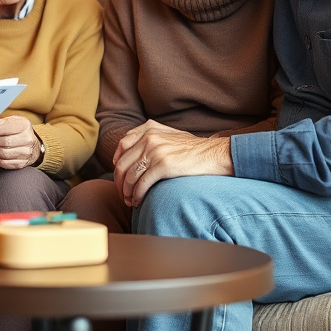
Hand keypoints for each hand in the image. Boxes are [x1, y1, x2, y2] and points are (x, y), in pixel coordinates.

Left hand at [0, 116, 40, 169]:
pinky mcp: (23, 163)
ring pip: (5, 154)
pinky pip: (7, 164)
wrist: (30, 143)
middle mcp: (28, 138)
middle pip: (5, 142)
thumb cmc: (16, 130)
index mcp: (24, 125)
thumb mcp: (10, 122)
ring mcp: (27, 152)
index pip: (7, 129)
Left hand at [112, 120, 232, 207]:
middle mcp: (149, 137)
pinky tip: (138, 202)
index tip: (119, 176)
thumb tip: (131, 154)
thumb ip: (150, 138)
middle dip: (120, 182)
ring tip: (130, 201)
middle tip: (122, 194)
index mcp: (149, 128)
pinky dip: (137, 195)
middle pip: (123, 163)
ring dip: (127, 192)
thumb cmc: (192, 148)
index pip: (122, 145)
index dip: (117, 162)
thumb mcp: (169, 135)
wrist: (212, 154)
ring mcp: (155, 151)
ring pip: (130, 175)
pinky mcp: (163, 165)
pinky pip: (142, 184)